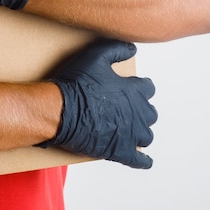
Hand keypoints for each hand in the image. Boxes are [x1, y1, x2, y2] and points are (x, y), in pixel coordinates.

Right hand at [39, 38, 157, 168]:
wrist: (59, 110)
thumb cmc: (76, 83)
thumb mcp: (95, 56)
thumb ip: (117, 49)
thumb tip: (133, 48)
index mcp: (134, 90)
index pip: (148, 88)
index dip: (141, 88)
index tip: (133, 89)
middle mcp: (137, 112)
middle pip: (150, 113)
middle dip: (141, 111)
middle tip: (128, 110)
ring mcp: (130, 134)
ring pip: (146, 136)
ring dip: (140, 132)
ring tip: (130, 130)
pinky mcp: (119, 151)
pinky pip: (139, 160)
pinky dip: (143, 160)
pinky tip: (143, 160)